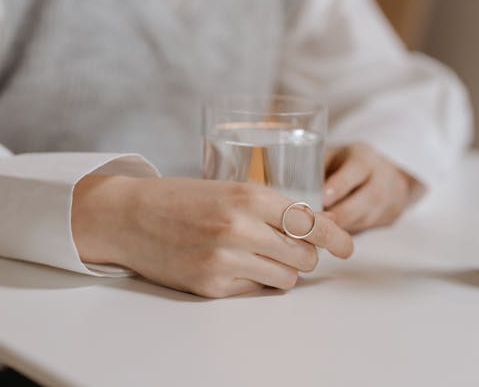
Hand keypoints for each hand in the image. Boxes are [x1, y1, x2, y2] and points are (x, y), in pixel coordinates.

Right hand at [72, 176, 352, 297]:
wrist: (131, 215)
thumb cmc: (182, 198)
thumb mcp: (228, 188)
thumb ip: (267, 206)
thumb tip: (308, 229)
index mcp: (248, 195)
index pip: (310, 222)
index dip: (336, 237)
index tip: (347, 247)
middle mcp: (241, 228)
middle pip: (304, 255)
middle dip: (305, 254)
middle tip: (291, 248)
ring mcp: (225, 260)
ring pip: (285, 278)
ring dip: (281, 270)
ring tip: (259, 256)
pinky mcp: (211, 286)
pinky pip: (254, 291)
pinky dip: (253, 281)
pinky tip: (233, 265)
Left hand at [322, 143, 422, 232]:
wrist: (386, 174)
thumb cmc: (349, 163)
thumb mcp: (335, 155)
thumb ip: (317, 165)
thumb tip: (289, 182)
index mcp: (365, 158)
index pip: (356, 170)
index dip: (339, 186)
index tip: (322, 198)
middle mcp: (383, 178)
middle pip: (368, 198)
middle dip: (341, 212)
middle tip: (317, 222)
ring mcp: (390, 200)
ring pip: (367, 218)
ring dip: (343, 226)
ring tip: (320, 230)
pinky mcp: (389, 219)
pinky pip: (367, 229)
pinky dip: (348, 232)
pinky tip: (332, 235)